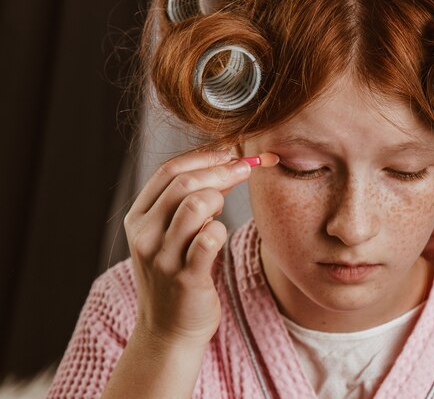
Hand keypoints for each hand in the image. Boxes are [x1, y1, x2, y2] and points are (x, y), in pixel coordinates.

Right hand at [123, 149, 267, 348]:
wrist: (169, 330)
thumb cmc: (178, 274)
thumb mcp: (171, 235)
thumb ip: (192, 200)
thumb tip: (227, 165)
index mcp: (138, 218)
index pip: (167, 171)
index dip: (203, 156)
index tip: (230, 152)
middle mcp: (144, 234)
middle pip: (183, 182)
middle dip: (221, 170)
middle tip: (247, 168)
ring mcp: (163, 257)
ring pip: (195, 204)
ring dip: (218, 199)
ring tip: (221, 212)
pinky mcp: (186, 277)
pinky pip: (209, 238)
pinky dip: (221, 230)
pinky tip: (219, 236)